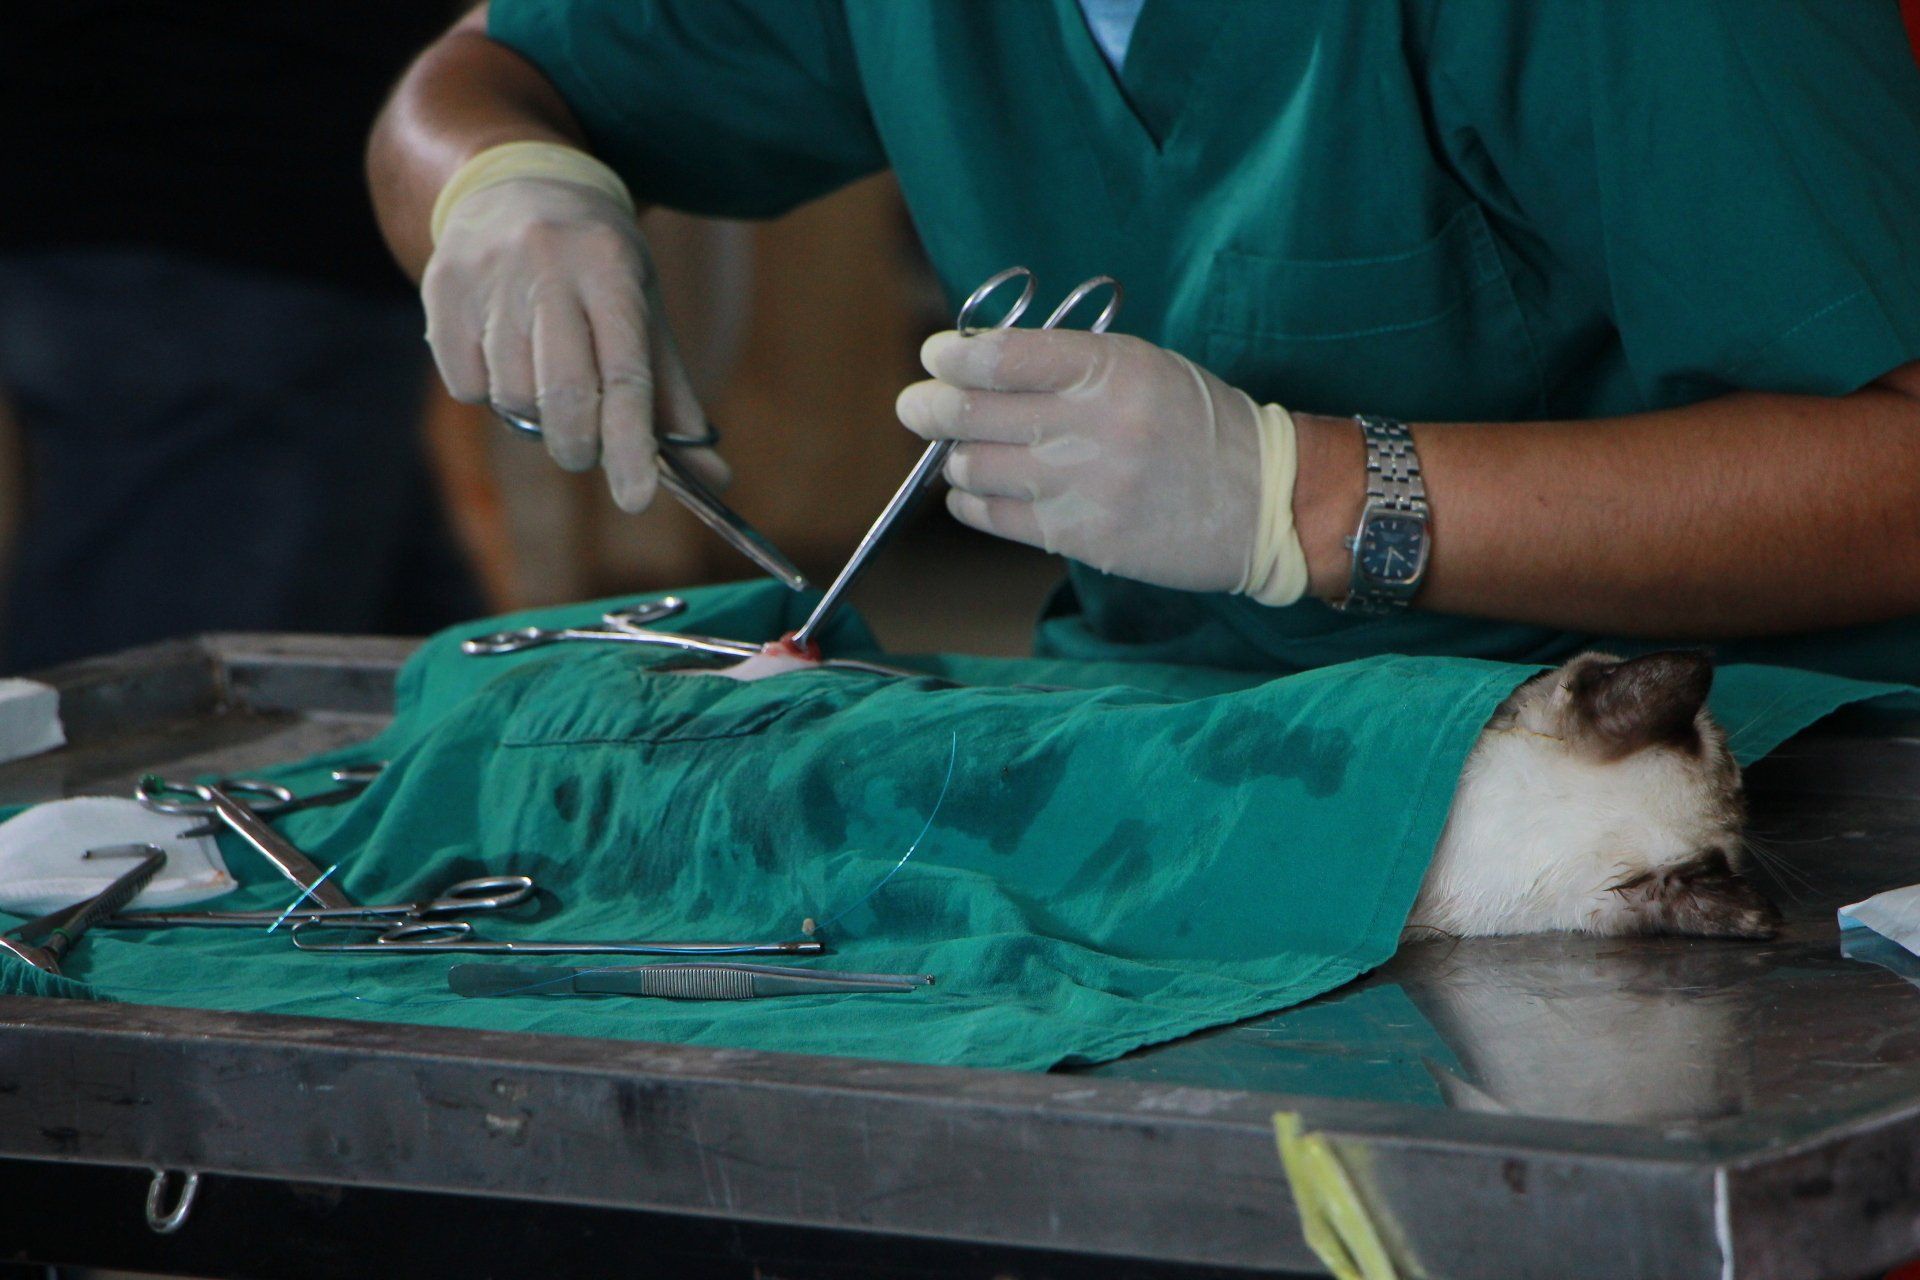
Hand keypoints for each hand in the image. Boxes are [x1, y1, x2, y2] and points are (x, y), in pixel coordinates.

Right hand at [423, 177, 725, 511]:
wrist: (518, 182)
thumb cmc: (598, 265)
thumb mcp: (645, 310)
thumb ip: (674, 398)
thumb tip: (713, 480)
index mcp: (612, 269)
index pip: (625, 374)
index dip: (631, 444)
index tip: (637, 500)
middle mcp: (548, 264)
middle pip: (564, 394)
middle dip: (579, 445)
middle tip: (584, 450)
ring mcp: (489, 274)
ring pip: (511, 397)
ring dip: (534, 417)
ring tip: (544, 379)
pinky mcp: (442, 287)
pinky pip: (467, 385)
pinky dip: (489, 393)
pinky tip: (503, 354)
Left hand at [896, 328, 1299, 597]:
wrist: (1265, 502)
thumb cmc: (1200, 426)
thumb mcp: (1145, 368)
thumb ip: (1067, 364)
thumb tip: (978, 366)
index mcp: (1111, 366)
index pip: (1001, 356)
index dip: (953, 357)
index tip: (937, 358)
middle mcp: (1093, 423)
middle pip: (970, 413)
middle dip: (929, 407)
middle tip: (918, 406)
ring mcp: (1084, 484)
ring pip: (972, 467)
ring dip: (954, 458)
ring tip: (962, 452)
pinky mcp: (1080, 536)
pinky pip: (993, 515)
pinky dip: (973, 500)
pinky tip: (980, 491)